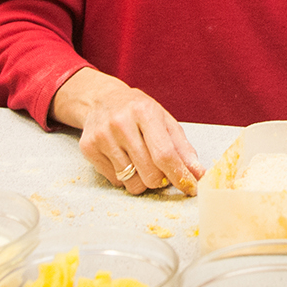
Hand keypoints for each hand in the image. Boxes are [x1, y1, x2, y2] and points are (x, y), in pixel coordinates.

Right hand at [73, 79, 202, 195]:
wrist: (101, 99)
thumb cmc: (138, 111)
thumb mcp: (164, 120)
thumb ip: (182, 148)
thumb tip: (198, 174)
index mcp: (144, 112)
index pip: (165, 154)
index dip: (179, 175)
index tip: (190, 187)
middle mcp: (120, 123)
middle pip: (150, 173)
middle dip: (161, 180)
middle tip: (161, 170)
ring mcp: (102, 136)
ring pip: (132, 182)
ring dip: (142, 180)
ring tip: (139, 160)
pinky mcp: (88, 148)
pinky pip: (115, 182)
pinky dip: (124, 177)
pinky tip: (123, 158)